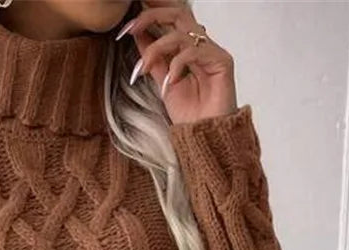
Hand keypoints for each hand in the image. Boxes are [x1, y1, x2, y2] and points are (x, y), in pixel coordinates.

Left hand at [117, 0, 237, 124]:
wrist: (203, 137)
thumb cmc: (189, 114)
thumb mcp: (162, 81)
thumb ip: (153, 59)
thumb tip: (137, 35)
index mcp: (189, 47)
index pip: (170, 19)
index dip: (149, 16)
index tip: (125, 27)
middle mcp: (202, 46)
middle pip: (178, 13)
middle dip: (152, 16)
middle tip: (132, 29)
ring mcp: (213, 52)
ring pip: (182, 32)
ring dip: (157, 47)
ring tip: (145, 68)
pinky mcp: (223, 62)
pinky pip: (195, 52)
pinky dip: (177, 64)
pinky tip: (170, 82)